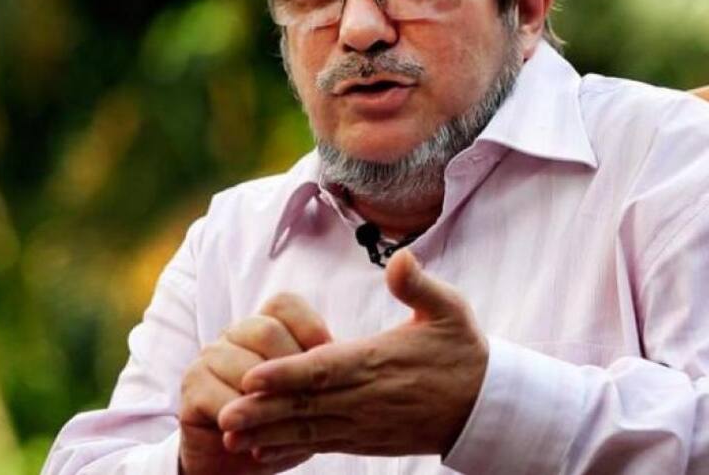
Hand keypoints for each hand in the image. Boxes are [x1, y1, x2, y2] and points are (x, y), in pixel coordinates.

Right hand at [178, 294, 331, 474]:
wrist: (233, 463)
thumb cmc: (275, 425)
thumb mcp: (303, 397)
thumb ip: (316, 374)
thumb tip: (345, 359)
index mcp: (261, 328)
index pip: (284, 305)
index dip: (309, 327)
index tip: (327, 356)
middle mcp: (232, 335)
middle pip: (266, 330)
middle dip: (292, 367)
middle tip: (304, 399)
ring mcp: (207, 358)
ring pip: (246, 367)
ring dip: (270, 401)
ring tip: (283, 424)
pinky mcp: (192, 388)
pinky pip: (226, 399)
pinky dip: (248, 423)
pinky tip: (257, 438)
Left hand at [216, 250, 487, 461]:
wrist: (486, 407)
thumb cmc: (463, 352)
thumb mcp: (450, 311)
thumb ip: (418, 285)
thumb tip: (400, 257)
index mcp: (378, 362)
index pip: (325, 370)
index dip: (287, 374)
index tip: (252, 377)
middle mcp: (366, 397)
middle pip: (306, 406)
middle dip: (262, 411)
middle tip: (222, 415)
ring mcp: (364, 423)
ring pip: (309, 430)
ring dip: (267, 434)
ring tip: (230, 436)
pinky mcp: (365, 440)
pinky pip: (321, 446)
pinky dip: (289, 449)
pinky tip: (260, 451)